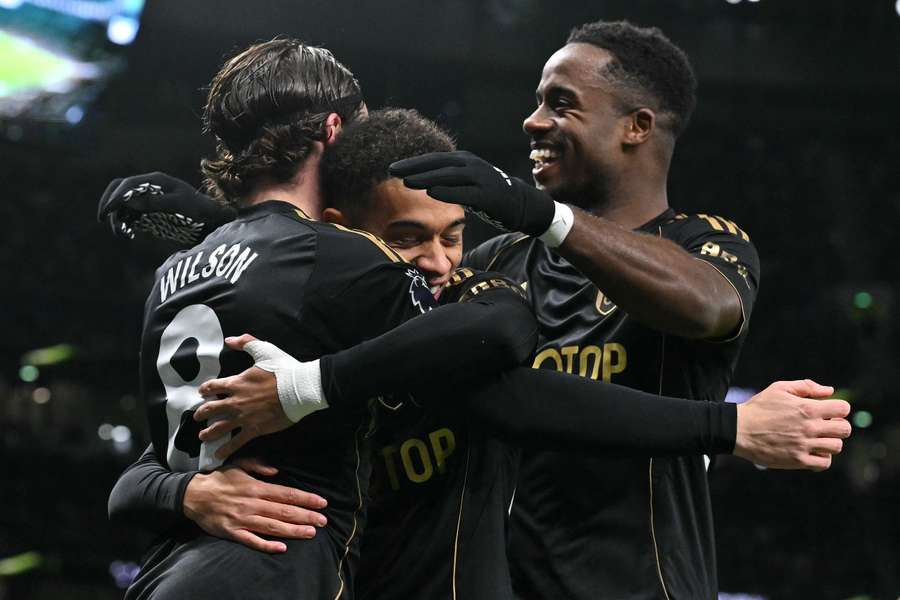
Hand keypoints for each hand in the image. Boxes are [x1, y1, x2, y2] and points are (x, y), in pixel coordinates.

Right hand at [97, 172, 234, 245]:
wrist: (211, 217)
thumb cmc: (199, 208)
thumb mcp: (179, 204)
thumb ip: (156, 202)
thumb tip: (130, 200)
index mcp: (156, 180)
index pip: (127, 184)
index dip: (115, 196)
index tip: (107, 211)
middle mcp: (149, 186)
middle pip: (120, 189)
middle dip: (109, 204)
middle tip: (103, 220)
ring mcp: (148, 197)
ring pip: (123, 203)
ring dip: (117, 216)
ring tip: (122, 233)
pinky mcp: (149, 209)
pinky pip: (130, 213)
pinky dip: (125, 222)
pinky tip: (129, 234)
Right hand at [183, 458, 327, 552]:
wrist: (193, 495)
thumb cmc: (219, 479)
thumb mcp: (239, 464)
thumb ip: (259, 465)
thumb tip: (277, 471)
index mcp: (256, 487)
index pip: (286, 494)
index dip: (306, 498)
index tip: (321, 503)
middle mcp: (252, 503)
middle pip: (284, 511)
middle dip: (306, 516)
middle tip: (323, 521)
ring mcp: (242, 519)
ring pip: (272, 526)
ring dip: (293, 530)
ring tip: (310, 533)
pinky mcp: (232, 532)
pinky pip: (252, 540)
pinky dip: (267, 545)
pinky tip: (282, 548)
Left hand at [196, 334, 326, 459]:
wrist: (300, 389)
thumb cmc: (283, 369)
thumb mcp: (264, 350)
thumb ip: (246, 343)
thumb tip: (229, 339)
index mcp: (237, 382)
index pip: (213, 386)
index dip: (205, 389)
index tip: (202, 393)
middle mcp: (235, 401)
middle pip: (211, 408)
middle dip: (202, 413)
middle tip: (198, 417)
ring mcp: (243, 417)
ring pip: (219, 427)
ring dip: (209, 432)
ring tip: (203, 436)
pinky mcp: (254, 429)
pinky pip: (236, 441)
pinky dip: (226, 449)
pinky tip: (218, 455)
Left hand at [389, 151, 555, 235]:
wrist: (520, 203)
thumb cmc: (488, 194)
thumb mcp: (467, 180)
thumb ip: (448, 177)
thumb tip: (424, 178)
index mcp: (464, 160)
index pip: (434, 159)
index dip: (413, 162)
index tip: (393, 166)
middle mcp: (471, 165)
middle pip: (438, 163)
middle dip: (414, 167)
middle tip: (392, 170)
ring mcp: (480, 179)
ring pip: (449, 176)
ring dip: (426, 177)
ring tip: (407, 182)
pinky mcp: (487, 195)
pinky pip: (464, 192)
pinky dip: (447, 191)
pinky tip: (431, 192)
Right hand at [734, 379, 851, 470]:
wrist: (738, 429)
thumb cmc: (759, 407)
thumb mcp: (779, 388)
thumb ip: (806, 386)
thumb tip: (829, 391)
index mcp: (808, 408)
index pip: (843, 409)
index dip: (838, 409)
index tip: (827, 412)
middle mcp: (810, 427)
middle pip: (845, 429)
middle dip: (837, 426)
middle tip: (823, 426)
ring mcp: (805, 445)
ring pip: (836, 446)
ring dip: (829, 442)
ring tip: (816, 439)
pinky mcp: (798, 460)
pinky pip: (824, 463)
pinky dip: (822, 458)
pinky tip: (811, 451)